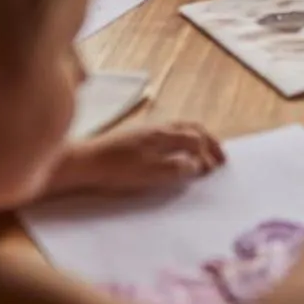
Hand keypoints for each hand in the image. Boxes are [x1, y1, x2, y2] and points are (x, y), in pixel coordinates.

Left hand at [48, 121, 224, 195]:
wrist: (83, 163)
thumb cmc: (116, 170)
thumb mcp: (149, 175)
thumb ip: (176, 169)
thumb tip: (197, 165)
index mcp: (163, 135)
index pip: (196, 139)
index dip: (208, 154)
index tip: (216, 169)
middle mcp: (158, 128)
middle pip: (191, 128)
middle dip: (208, 142)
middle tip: (220, 158)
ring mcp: (146, 130)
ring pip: (180, 128)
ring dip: (196, 139)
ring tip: (202, 152)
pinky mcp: (136, 136)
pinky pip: (168, 132)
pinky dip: (181, 139)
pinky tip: (175, 151)